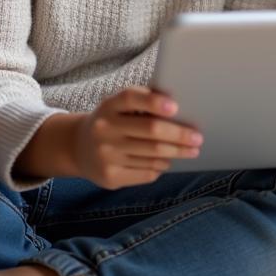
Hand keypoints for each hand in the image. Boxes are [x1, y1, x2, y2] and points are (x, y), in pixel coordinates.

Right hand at [72, 87, 202, 188]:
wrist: (78, 148)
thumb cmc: (112, 120)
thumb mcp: (118, 105)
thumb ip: (143, 101)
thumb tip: (181, 107)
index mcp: (109, 106)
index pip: (130, 98)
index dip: (153, 101)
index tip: (175, 106)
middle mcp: (104, 129)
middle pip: (151, 131)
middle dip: (179, 135)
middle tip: (198, 138)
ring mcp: (105, 155)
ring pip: (152, 155)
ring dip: (176, 153)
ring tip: (190, 150)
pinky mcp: (110, 177)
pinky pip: (146, 172)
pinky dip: (161, 166)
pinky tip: (167, 161)